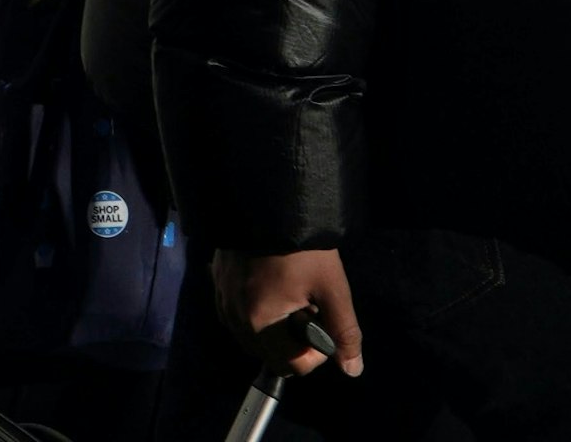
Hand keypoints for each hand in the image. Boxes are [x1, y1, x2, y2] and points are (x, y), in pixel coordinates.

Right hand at [213, 246, 360, 379]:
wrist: (268, 200)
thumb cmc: (303, 248)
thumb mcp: (332, 289)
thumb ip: (344, 332)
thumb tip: (353, 369)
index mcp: (259, 322)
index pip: (291, 366)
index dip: (315, 353)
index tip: (323, 323)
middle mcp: (233, 316)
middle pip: (268, 354)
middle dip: (292, 341)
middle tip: (307, 307)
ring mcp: (221, 298)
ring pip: (250, 336)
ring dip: (272, 328)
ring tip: (289, 295)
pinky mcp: (217, 281)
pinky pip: (235, 314)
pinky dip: (254, 312)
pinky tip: (269, 287)